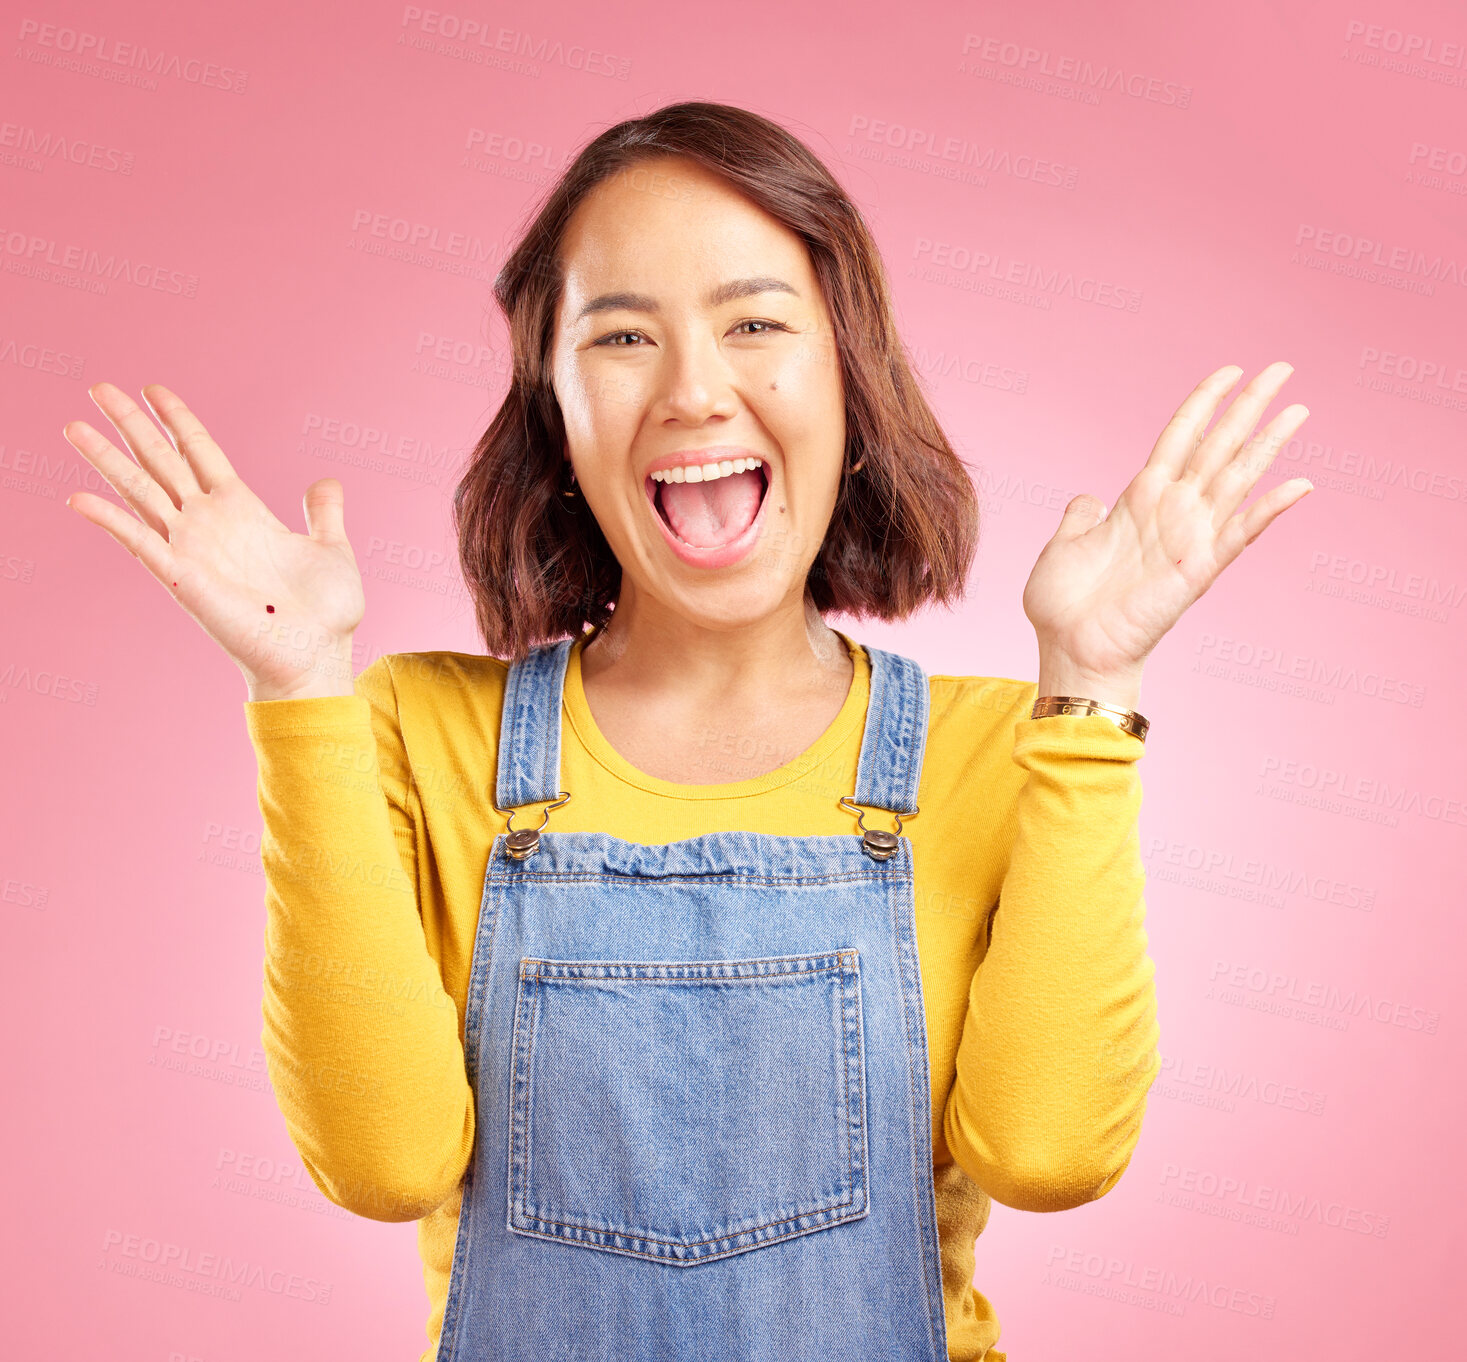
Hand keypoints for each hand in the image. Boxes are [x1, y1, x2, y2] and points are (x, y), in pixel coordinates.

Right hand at [63, 382, 366, 698]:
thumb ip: (324, 513)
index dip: (177, 420)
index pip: (200, 453)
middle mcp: (209, 525)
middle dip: (130, 425)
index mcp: (242, 511)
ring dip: (106, 460)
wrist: (317, 658)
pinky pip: (139, 544)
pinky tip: (78, 497)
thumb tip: (326, 482)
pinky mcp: (182, 579)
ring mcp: (191, 550)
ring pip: (140, 492)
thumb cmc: (325, 614)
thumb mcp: (332, 549)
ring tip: (73, 425)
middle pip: (160, 461)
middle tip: (98, 387)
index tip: (153, 388)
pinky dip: (109, 521)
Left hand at [1022, 361, 1312, 688]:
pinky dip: (1270, 510)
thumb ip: (1080, 516)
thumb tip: (1086, 498)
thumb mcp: (1064, 545)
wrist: (1069, 649)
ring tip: (1299, 409)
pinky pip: (1240, 534)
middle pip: (1218, 446)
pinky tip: (1301, 485)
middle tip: (1284, 369)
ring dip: (1268, 444)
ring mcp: (1188, 539)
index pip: (1179, 438)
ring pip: (1236, 478)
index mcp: (1138, 501)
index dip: (1203, 403)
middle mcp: (1171, 513)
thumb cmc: (1063, 605)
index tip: (1230, 370)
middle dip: (1250, 407)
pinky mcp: (1198, 570)